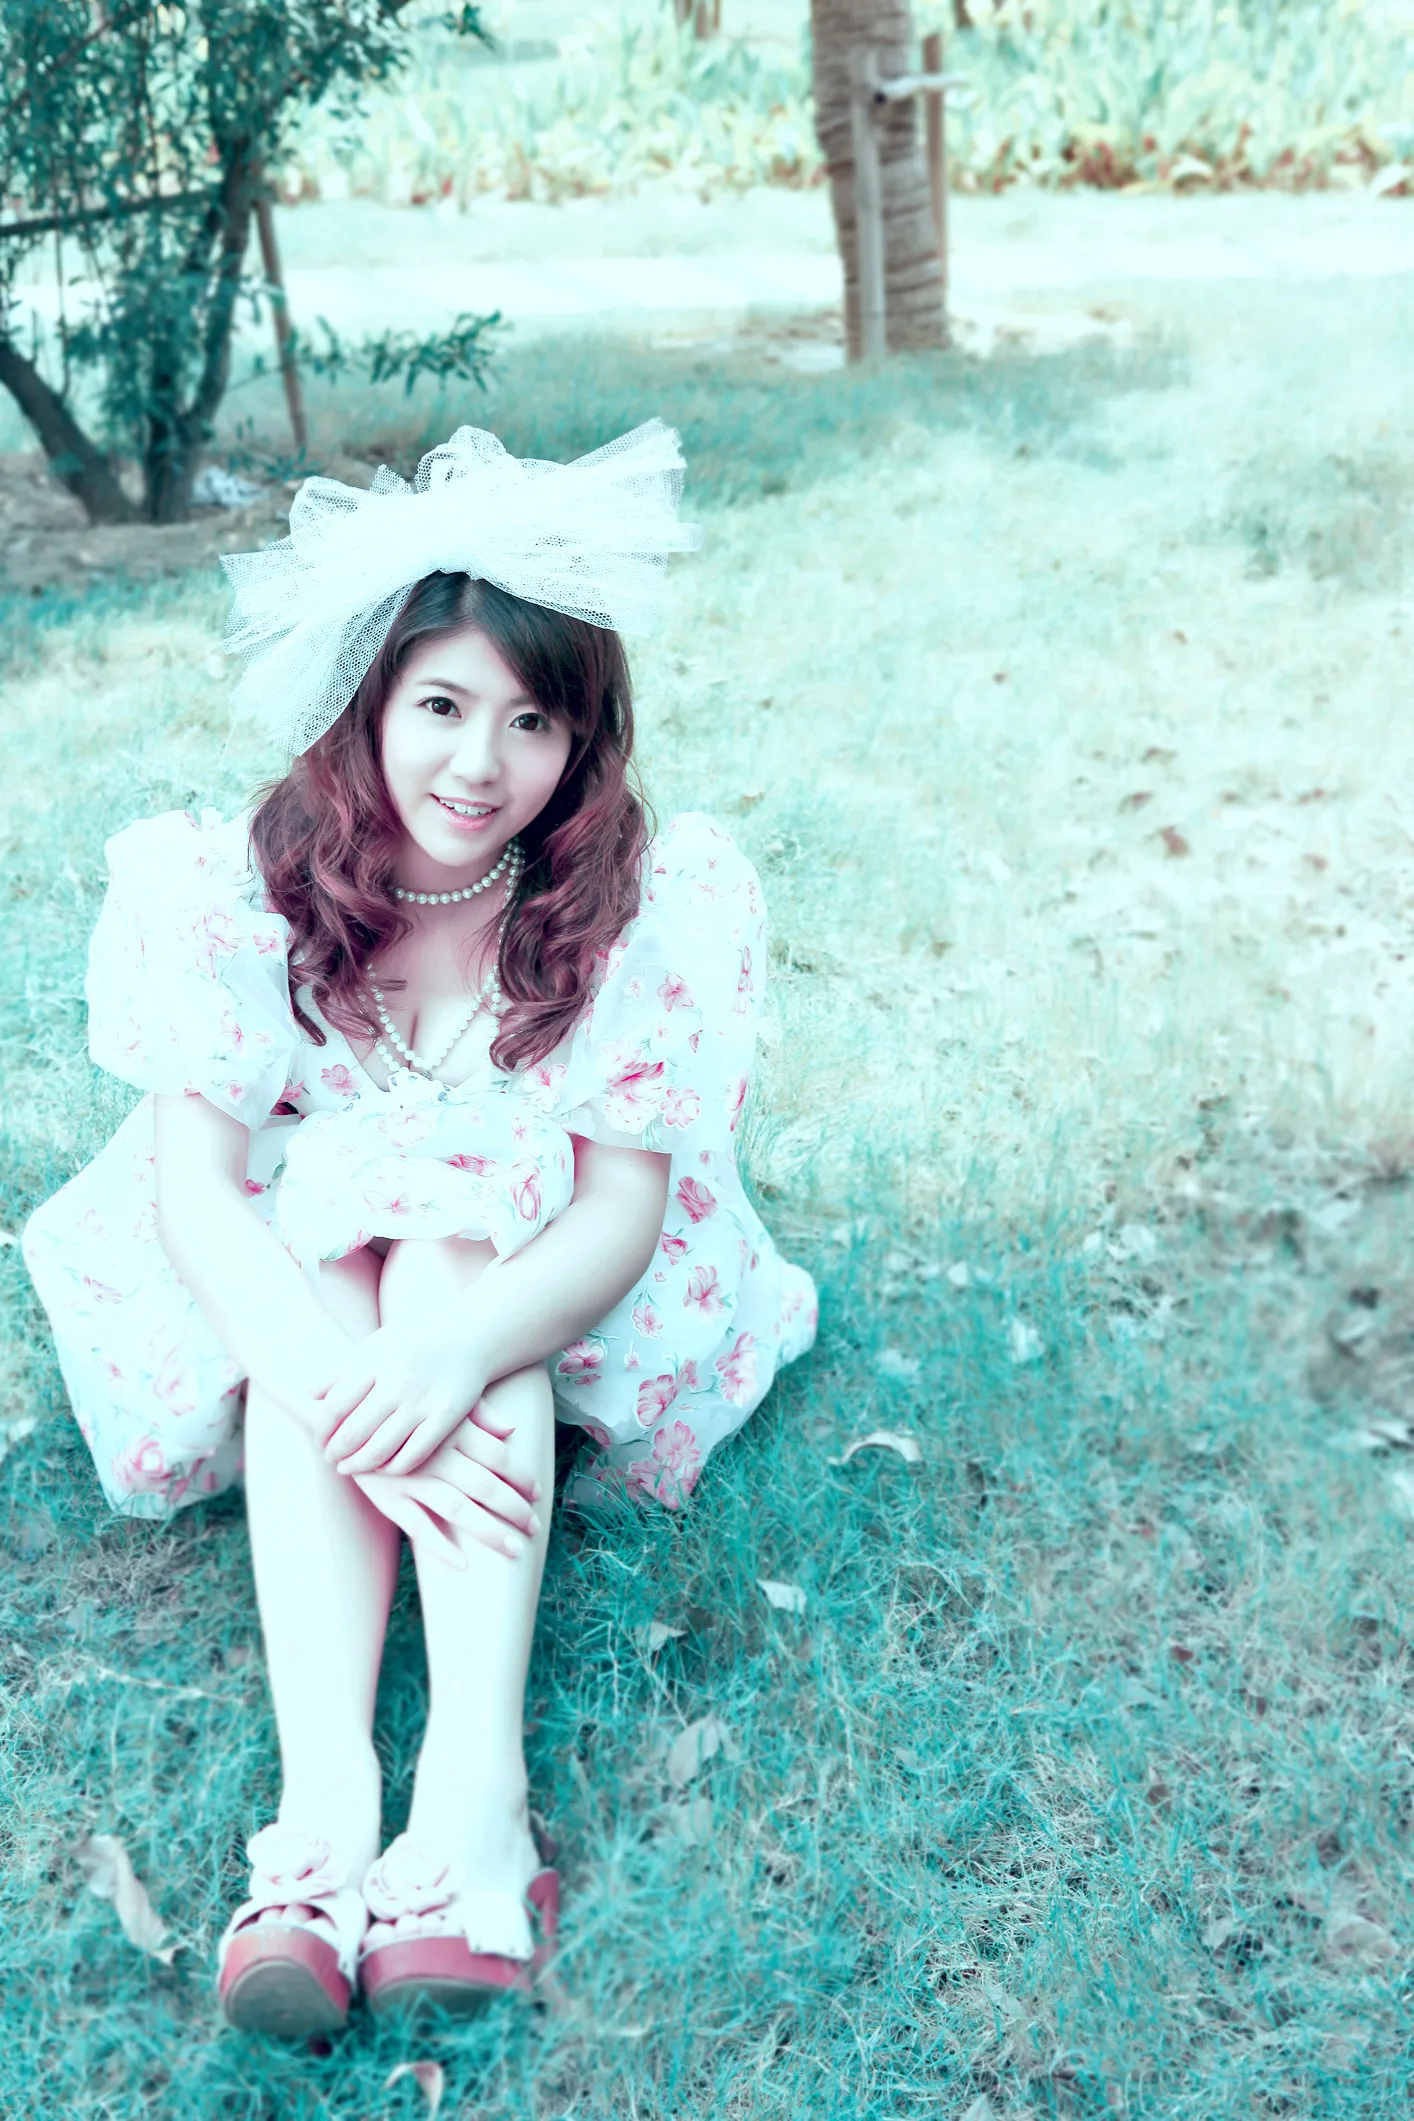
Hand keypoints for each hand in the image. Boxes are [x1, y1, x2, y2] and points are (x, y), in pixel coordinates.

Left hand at [314, 1322, 499, 1475]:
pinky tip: (384, 1467)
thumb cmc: (414, 1343)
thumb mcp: (376, 1345)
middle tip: (331, 1458)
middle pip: (353, 1432)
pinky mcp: (447, 1417)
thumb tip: (308, 1395)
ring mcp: (424, 1400)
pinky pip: (413, 1455)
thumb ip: (341, 1370)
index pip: (334, 1407)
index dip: (321, 1429)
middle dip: (335, 1451)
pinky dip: (393, 1468)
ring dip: (358, 1465)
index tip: (319, 1438)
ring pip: (380, 1449)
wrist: (470, 1337)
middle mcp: (398, 1380)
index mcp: (375, 1360)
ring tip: (349, 1467)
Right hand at [351, 1412, 542, 1567]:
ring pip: (459, 1510)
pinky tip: (464, 1564)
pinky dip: (441, 1547)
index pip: (499, 1456)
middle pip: (487, 1487)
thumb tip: (511, 1430)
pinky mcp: (388, 1496)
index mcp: (453, 1428)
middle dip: (515, 1510)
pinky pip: (418, 1527)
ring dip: (490, 1532)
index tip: (537, 1494)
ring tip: (514, 1550)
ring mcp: (411, 1478)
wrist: (340, 1409)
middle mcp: (436, 1454)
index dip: (521, 1478)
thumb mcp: (437, 1399)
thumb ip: (477, 1413)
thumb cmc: (398, 1402)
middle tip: (535, 1528)